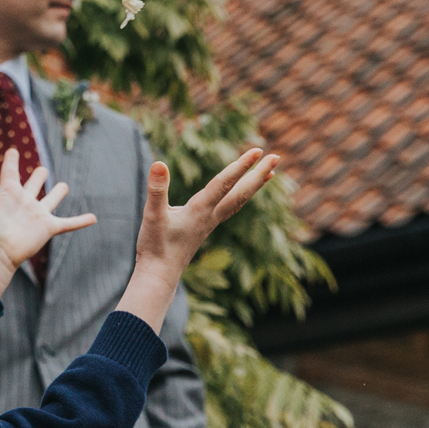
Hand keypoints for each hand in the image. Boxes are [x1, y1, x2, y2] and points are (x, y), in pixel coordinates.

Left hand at [0, 149, 97, 295]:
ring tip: (63, 186)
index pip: (10, 171)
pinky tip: (93, 218)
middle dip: (38, 176)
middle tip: (42, 169)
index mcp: (8, 192)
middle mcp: (24, 201)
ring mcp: (37, 215)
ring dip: (57, 194)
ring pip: (51, 200)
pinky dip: (81, 221)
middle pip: (34, 184)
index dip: (11, 160)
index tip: (12, 151)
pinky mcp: (48, 228)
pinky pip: (68, 223)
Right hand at [116, 149, 280, 328]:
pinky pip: (229, 208)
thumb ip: (156, 189)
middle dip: (257, 174)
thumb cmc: (155, 247)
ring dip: (253, 186)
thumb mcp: (152, 215)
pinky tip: (240, 193)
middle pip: (240, 193)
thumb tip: (159, 163)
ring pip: (238, 201)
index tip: (258, 151)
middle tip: (276, 157)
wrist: (160, 276)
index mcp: (199, 211)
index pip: (224, 183)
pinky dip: (240, 197)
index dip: (241, 166)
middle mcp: (210, 216)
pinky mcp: (204, 229)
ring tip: (269, 173)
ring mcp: (209, 224)